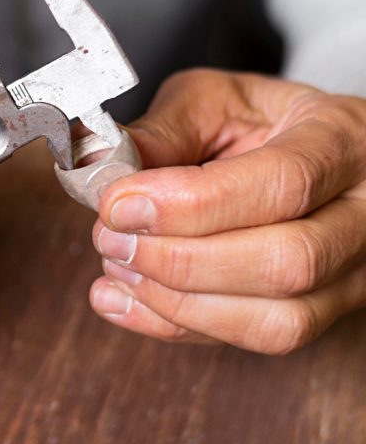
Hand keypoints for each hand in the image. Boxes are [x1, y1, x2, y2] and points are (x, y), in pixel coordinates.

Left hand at [88, 69, 365, 352]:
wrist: (313, 155)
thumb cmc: (263, 124)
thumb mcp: (215, 101)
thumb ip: (164, 130)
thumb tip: (104, 165)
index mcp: (342, 142)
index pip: (281, 184)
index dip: (190, 204)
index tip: (118, 204)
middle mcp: (364, 215)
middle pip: (285, 263)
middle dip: (179, 260)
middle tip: (110, 238)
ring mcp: (354, 274)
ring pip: (279, 321)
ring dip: (177, 303)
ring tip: (117, 268)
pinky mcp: (326, 314)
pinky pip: (259, 342)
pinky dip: (177, 328)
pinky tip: (123, 301)